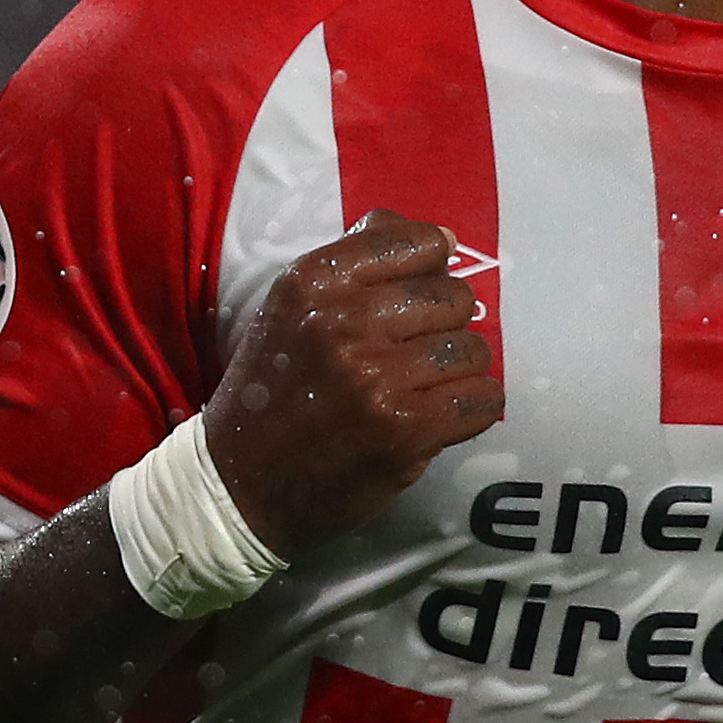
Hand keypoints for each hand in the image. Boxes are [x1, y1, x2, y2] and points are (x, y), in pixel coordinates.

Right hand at [204, 210, 501, 556]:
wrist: (240, 484)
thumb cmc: (275, 389)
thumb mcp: (293, 309)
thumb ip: (359, 263)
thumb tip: (440, 237)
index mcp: (314, 281)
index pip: (418, 243)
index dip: (432, 266)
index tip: (423, 289)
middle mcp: (343, 322)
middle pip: (455, 297)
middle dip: (446, 325)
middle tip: (414, 354)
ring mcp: (375, 379)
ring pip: (473, 350)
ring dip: (458, 372)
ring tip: (422, 389)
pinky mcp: (403, 431)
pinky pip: (483, 400)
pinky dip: (472, 410)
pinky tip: (439, 418)